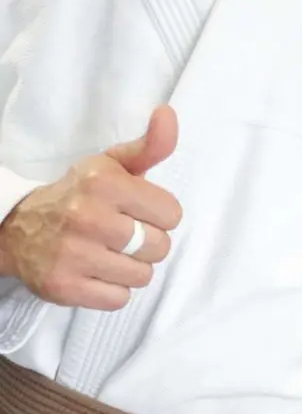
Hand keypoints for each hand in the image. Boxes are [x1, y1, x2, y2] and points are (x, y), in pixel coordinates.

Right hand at [0, 107, 181, 308]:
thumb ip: (149, 146)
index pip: (172, 214)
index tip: (137, 212)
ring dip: (131, 268)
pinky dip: (113, 290)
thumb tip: (169, 114)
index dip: (159, 215)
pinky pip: (119, 299)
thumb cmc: (78, 195)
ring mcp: (72, 255)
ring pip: (142, 276)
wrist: (16, 226)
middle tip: (122, 235)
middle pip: (160, 247)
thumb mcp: (111, 166)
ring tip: (109, 253)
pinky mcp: (62, 287)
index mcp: (104, 183)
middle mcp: (87, 217)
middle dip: (147, 243)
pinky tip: (96, 272)